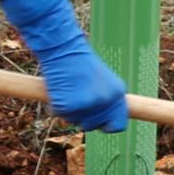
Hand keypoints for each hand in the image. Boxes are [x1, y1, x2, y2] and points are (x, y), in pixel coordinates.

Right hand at [0, 0, 131, 131]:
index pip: (118, 124)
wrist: (64, 48)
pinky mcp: (68, 106)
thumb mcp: (102, 80)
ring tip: (68, 91)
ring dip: (69, 112)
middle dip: (84, 118)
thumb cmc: (80, 62)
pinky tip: (58, 90)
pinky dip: (55, 106)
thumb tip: (106, 123)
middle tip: (76, 101)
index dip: (107, 126)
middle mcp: (105, 102)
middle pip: (94, 126)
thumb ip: (106, 100)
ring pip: (75, 122)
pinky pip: (60, 114)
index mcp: (118, 94)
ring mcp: (87, 105)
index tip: (100, 125)